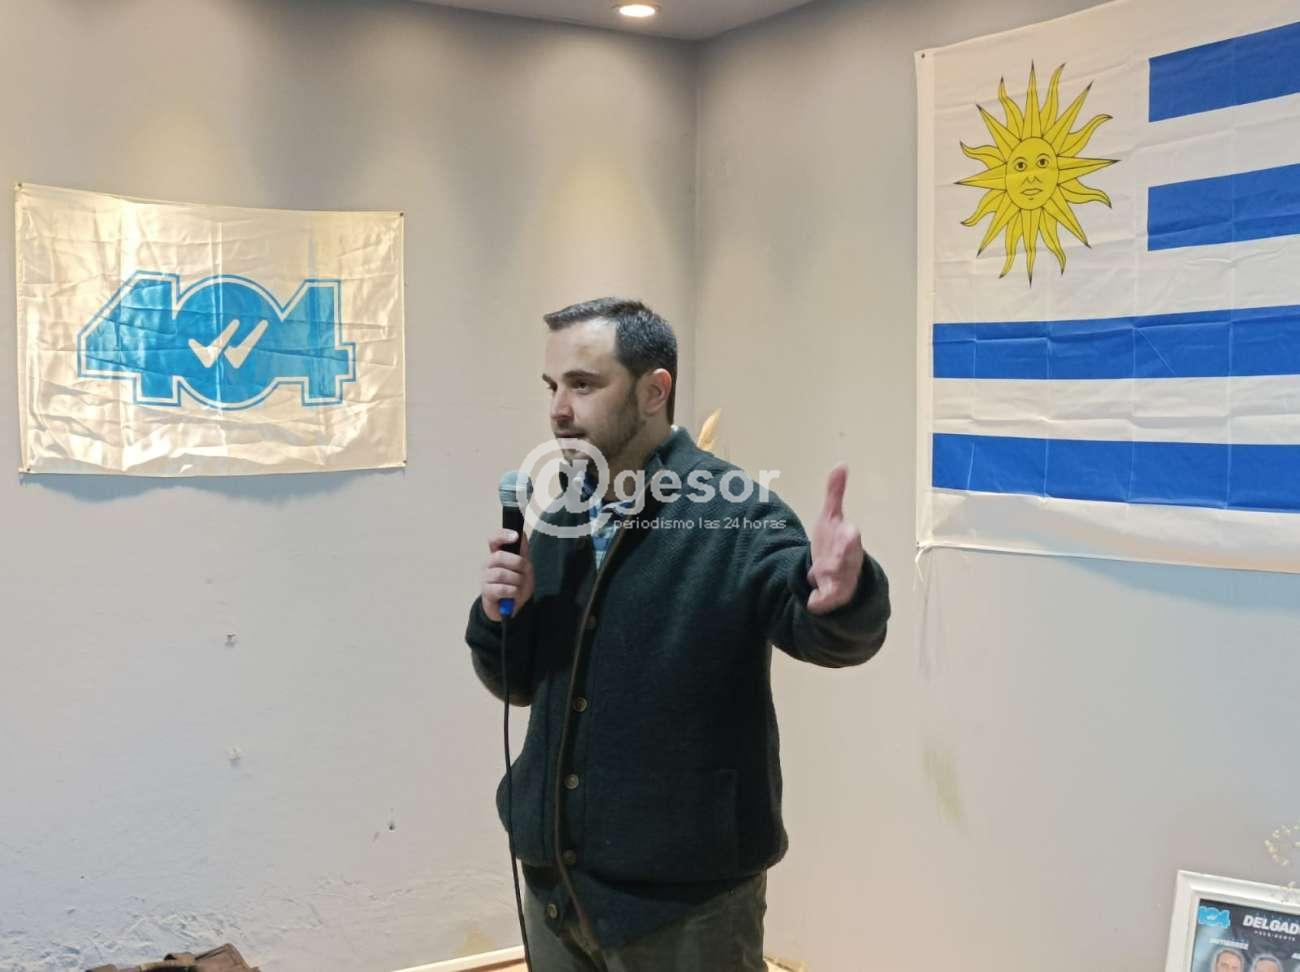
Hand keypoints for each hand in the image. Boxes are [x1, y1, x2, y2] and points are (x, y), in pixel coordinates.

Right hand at [480, 529, 534, 621]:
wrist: (511, 607)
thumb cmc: (516, 584)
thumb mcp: (525, 567)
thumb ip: (523, 551)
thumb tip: (521, 533)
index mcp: (497, 554)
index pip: (494, 540)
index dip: (503, 536)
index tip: (515, 536)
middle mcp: (488, 564)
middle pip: (499, 556)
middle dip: (517, 563)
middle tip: (525, 571)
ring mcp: (485, 578)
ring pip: (501, 574)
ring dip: (517, 580)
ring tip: (519, 586)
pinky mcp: (486, 592)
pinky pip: (502, 589)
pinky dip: (513, 592)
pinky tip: (514, 595)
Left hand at [807, 463, 864, 613]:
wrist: (838, 576)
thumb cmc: (834, 543)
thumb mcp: (832, 517)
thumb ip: (835, 493)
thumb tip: (841, 464)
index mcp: (848, 541)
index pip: (850, 537)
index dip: (848, 535)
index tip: (847, 529)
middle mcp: (847, 561)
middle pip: (847, 559)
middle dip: (845, 557)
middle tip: (842, 553)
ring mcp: (839, 580)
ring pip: (837, 581)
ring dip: (828, 581)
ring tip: (817, 579)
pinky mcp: (829, 596)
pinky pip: (824, 602)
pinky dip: (819, 603)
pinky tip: (812, 603)